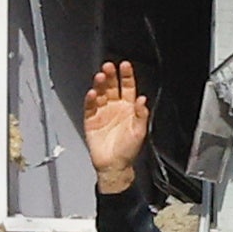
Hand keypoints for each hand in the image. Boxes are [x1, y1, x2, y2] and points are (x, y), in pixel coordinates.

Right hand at [82, 60, 149, 190]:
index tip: (125, 65)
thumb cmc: (128, 150)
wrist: (114, 166)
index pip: (128, 87)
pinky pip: (90, 107)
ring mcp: (102, 113)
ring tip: (101, 77)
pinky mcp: (91, 120)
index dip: (126, 76)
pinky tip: (93, 93)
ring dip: (100, 85)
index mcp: (128, 108)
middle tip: (108, 67)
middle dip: (111, 76)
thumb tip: (142, 100)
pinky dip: (91, 100)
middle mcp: (115, 107)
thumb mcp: (139, 132)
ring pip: (100, 94)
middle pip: (112, 87)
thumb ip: (141, 115)